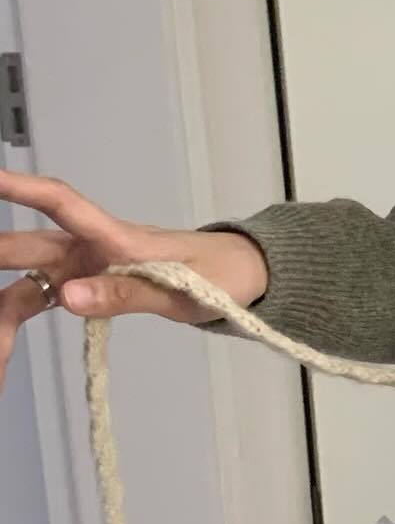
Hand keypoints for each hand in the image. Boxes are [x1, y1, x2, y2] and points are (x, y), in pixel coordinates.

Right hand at [0, 169, 267, 394]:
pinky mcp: (91, 286)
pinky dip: (19, 312)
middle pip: (29, 246)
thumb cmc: (221, 276)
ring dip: (4, 296)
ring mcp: (89, 267)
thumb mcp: (184, 291)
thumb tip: (67, 296)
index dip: (22, 189)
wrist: (242, 276)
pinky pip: (46, 298)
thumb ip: (127, 294)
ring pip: (30, 277)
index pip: (63, 204)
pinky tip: (3, 335)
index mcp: (120, 239)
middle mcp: (94, 248)